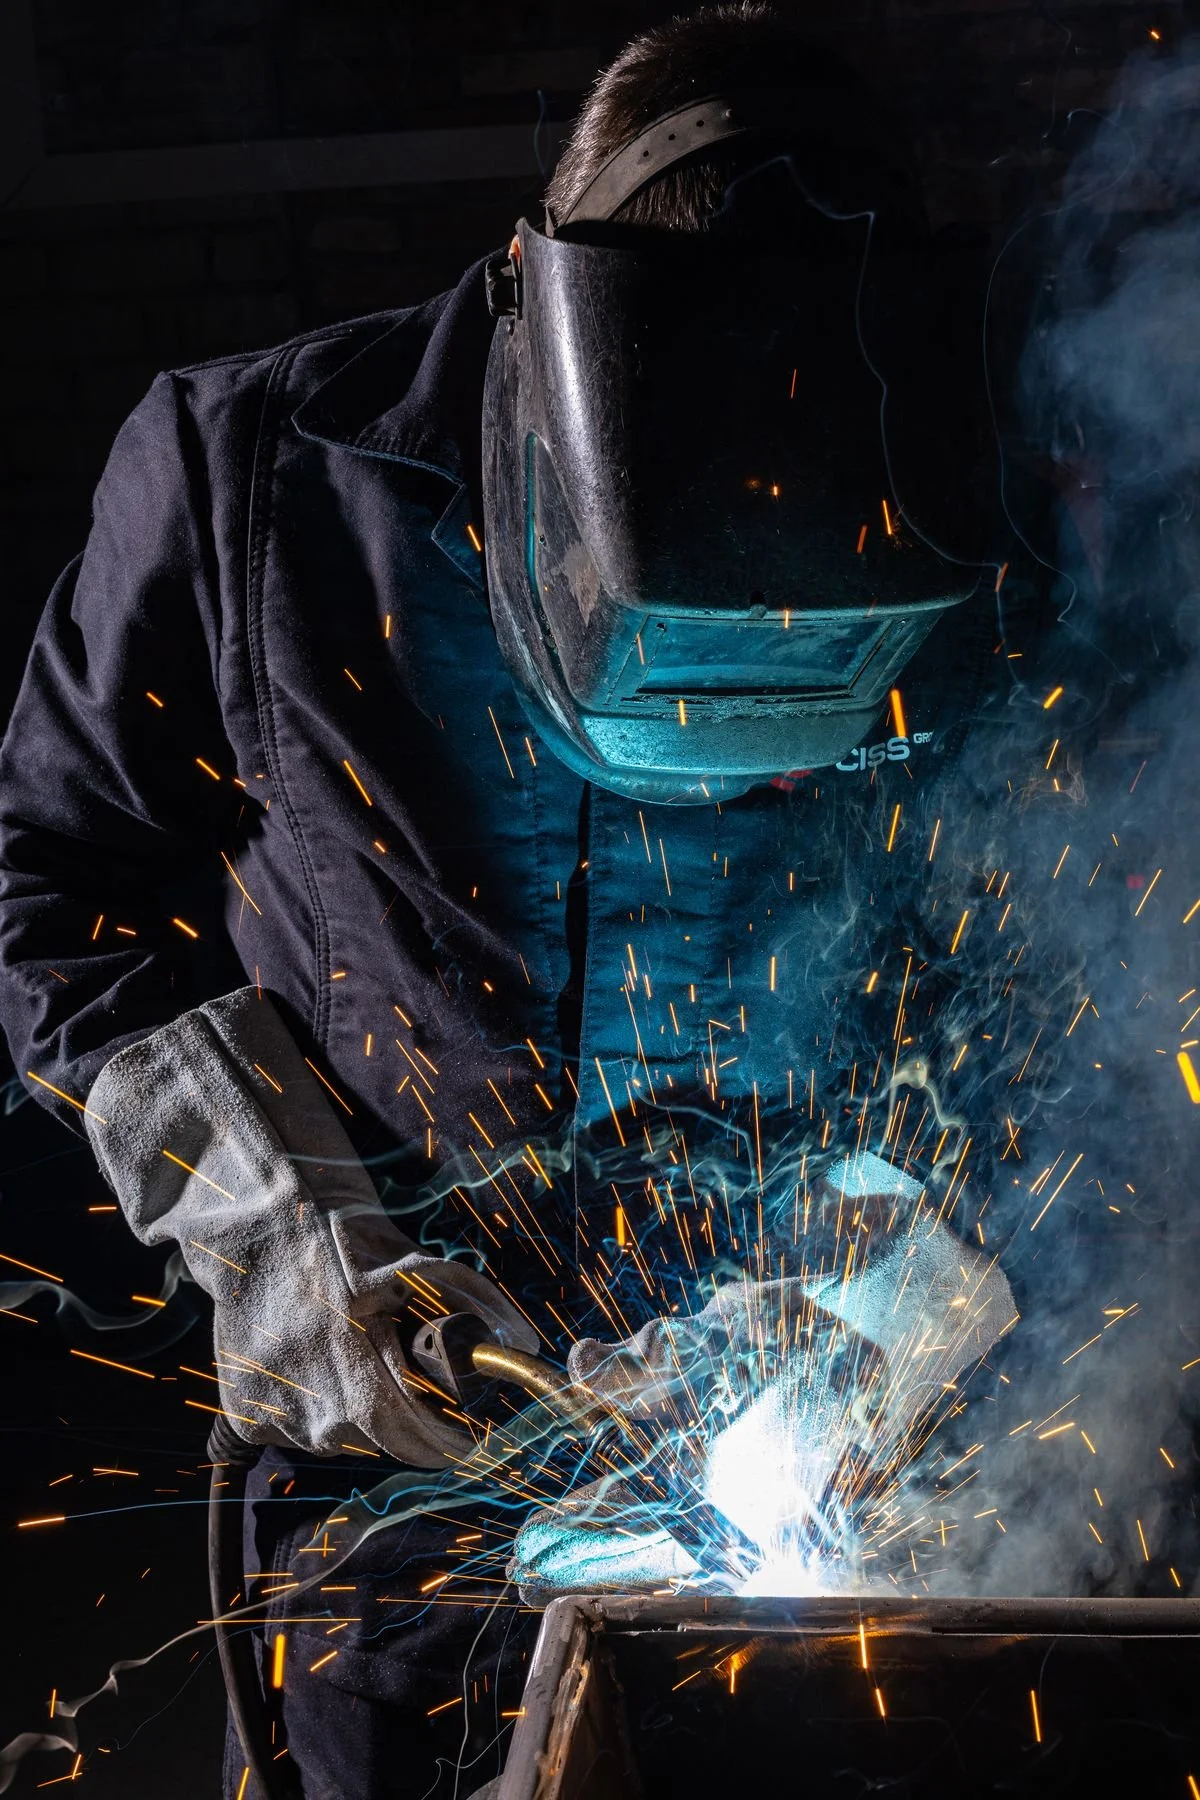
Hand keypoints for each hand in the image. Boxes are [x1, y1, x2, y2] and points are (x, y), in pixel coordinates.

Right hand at [86, 987, 536, 1464]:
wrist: (259, 1225)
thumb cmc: (348, 1240)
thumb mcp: (415, 1261)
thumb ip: (472, 1300)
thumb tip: (526, 1344)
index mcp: (357, 1351)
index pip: (416, 1434)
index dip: (451, 1443)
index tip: (474, 1442)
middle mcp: (312, 1391)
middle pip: (382, 1444)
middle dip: (415, 1432)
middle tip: (425, 1404)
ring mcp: (275, 1406)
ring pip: (342, 1441)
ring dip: (362, 1417)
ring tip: (357, 1359)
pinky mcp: (245, 1412)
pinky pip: (299, 1434)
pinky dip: (317, 1412)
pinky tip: (315, 1366)